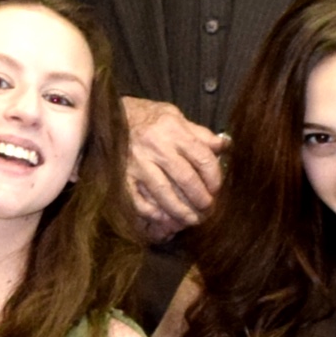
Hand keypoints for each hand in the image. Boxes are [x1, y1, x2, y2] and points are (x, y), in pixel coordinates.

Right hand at [122, 97, 225, 239]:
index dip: (214, 178)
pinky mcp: (123, 176)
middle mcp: (156, 147)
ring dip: (181, 211)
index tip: (217, 189)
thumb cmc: (148, 118)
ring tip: (191, 220)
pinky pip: (138, 200)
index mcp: (173, 130)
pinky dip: (152, 212)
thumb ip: (199, 134)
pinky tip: (164, 218)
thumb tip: (224, 146)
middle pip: (186, 179)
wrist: (112, 116)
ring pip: (164, 193)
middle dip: (201, 199)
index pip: (202, 158)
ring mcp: (138, 163)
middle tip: (208, 209)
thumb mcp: (176, 116)